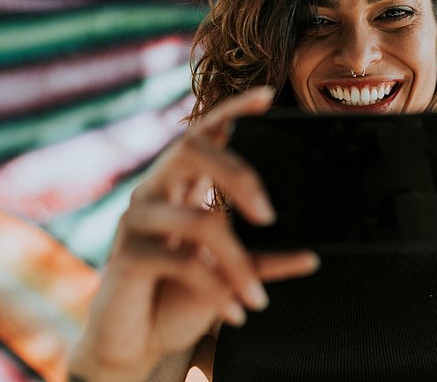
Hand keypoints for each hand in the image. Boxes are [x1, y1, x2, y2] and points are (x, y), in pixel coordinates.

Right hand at [69, 88, 319, 380]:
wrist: (139, 340)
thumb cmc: (183, 294)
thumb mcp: (232, 273)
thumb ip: (264, 259)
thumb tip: (311, 257)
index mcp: (184, 184)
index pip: (205, 133)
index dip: (233, 110)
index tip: (267, 97)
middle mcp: (158, 191)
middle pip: (191, 149)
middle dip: (237, 173)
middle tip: (267, 214)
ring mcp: (137, 219)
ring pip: (197, 222)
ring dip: (236, 262)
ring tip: (257, 296)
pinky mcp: (125, 254)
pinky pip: (181, 261)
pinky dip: (216, 288)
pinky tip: (235, 311)